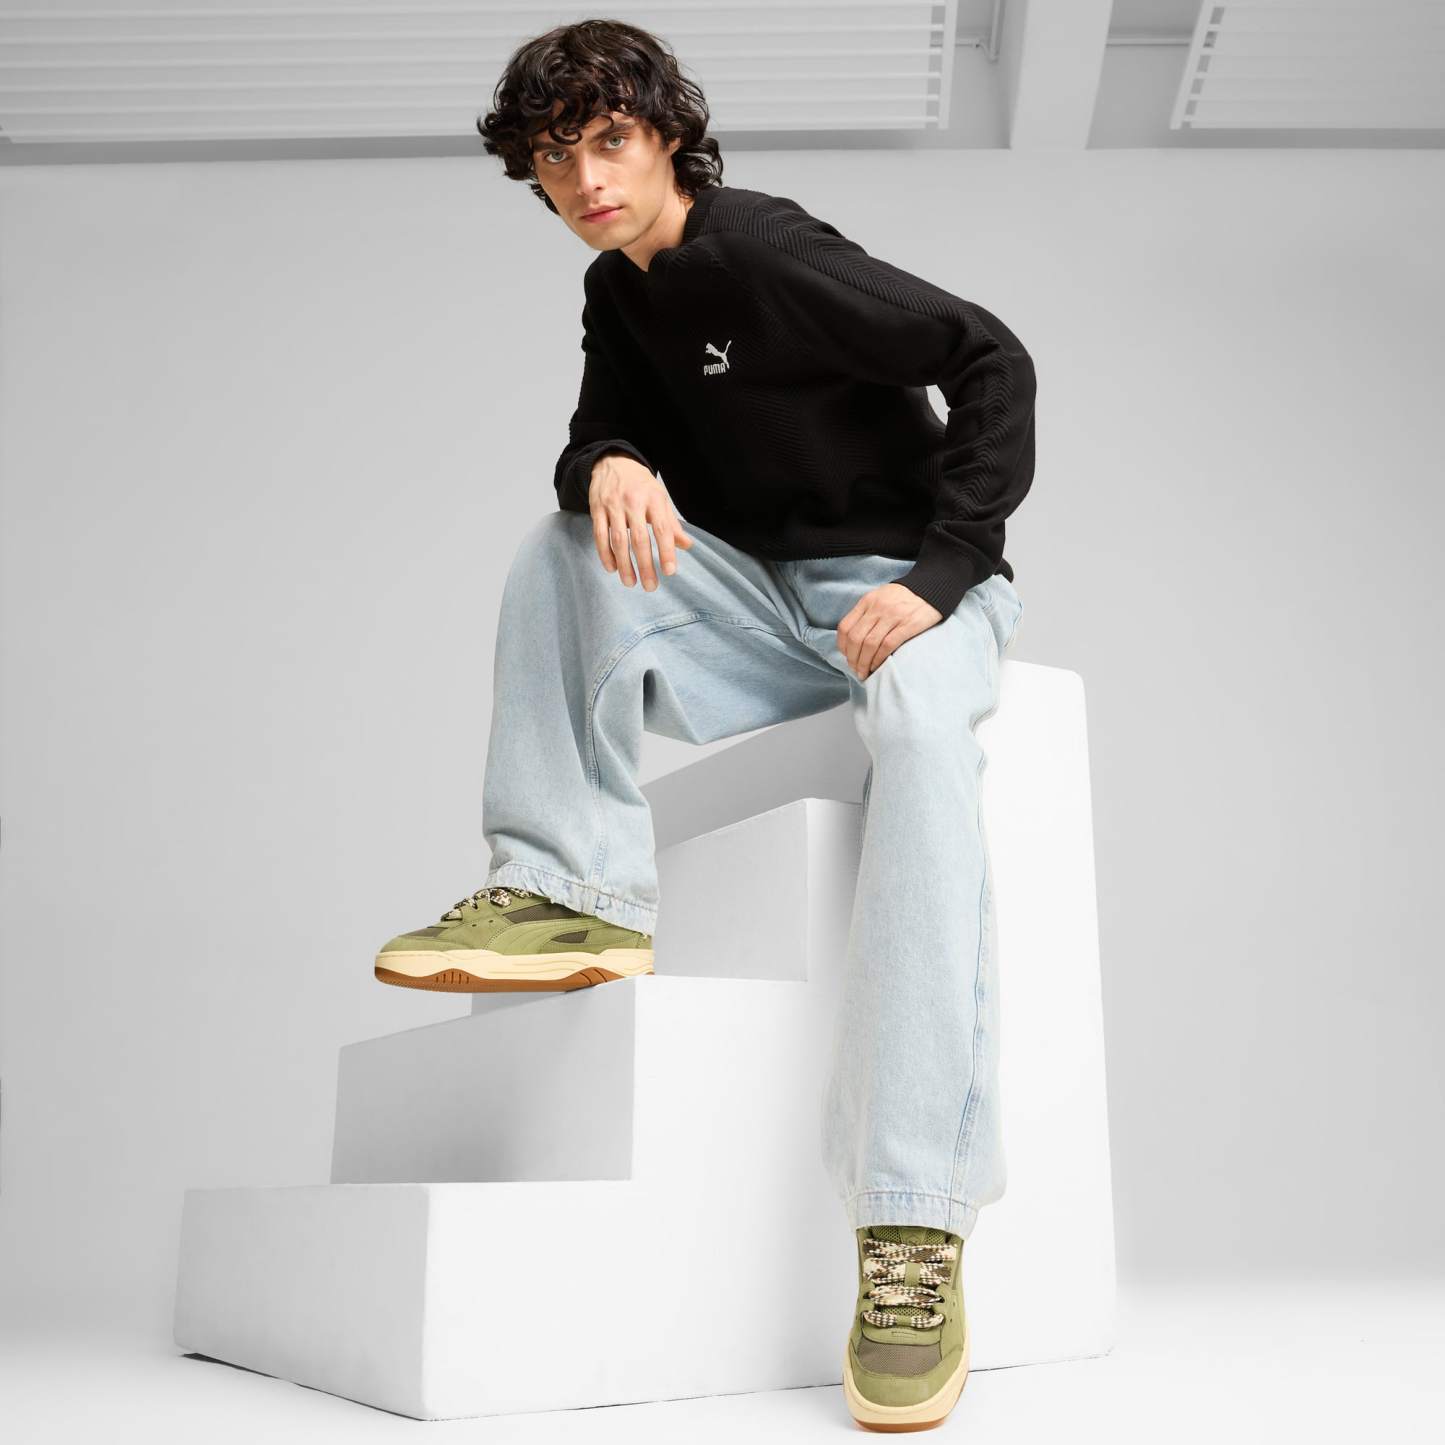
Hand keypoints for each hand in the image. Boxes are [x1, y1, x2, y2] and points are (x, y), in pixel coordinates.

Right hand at [588, 453, 693, 589]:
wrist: (612, 461)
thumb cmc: (640, 484)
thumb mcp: (660, 498)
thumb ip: (671, 523)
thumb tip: (687, 545)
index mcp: (654, 499)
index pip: (662, 529)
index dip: (666, 551)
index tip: (670, 571)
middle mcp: (633, 502)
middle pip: (639, 539)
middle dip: (645, 565)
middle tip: (650, 586)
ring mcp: (613, 506)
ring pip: (618, 540)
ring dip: (624, 565)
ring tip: (631, 583)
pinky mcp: (597, 509)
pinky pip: (600, 535)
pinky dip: (605, 554)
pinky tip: (612, 568)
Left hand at [837, 583, 943, 679]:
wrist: (934, 587)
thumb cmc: (905, 597)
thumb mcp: (881, 598)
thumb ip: (867, 613)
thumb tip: (854, 639)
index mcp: (868, 601)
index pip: (845, 627)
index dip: (843, 647)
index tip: (847, 657)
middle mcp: (877, 608)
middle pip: (855, 638)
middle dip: (853, 659)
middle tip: (856, 670)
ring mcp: (893, 615)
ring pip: (869, 644)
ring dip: (864, 663)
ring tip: (865, 673)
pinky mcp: (908, 624)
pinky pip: (887, 645)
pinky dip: (879, 659)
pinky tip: (878, 666)